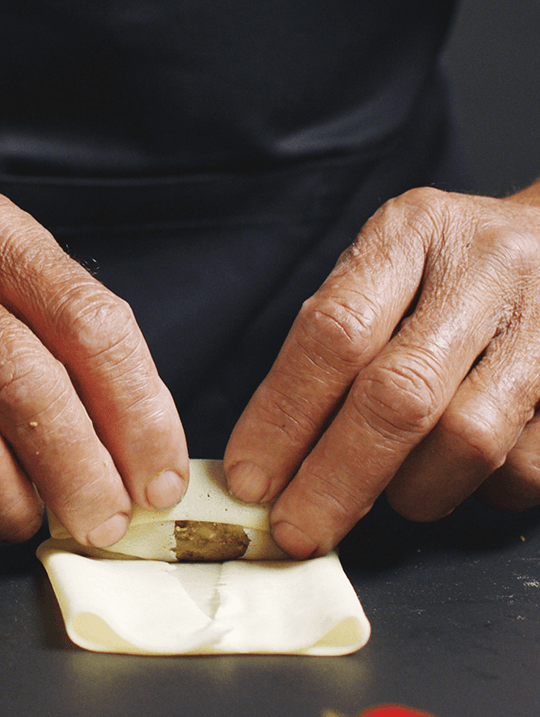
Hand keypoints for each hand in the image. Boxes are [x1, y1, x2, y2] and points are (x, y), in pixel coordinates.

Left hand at [224, 183, 539, 557]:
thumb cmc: (448, 268)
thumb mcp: (386, 266)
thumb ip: (335, 338)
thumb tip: (273, 451)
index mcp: (411, 233)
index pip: (334, 332)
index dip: (284, 415)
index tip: (251, 477)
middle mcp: (484, 270)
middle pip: (398, 395)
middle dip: (336, 479)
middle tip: (296, 529)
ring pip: (467, 440)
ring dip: (413, 490)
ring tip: (392, 491)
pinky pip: (526, 466)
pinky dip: (480, 490)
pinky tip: (461, 470)